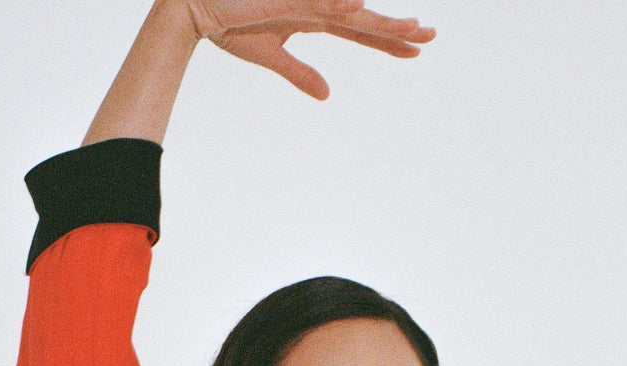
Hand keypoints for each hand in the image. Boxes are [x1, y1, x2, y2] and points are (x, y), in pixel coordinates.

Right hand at [184, 0, 434, 98]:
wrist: (195, 8)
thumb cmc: (229, 24)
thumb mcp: (271, 55)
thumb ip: (301, 74)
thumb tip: (328, 95)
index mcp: (312, 17)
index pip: (359, 29)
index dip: (388, 39)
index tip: (417, 48)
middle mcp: (314, 5)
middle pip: (364, 19)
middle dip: (397, 29)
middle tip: (431, 36)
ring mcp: (301, 0)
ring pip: (349, 11)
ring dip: (380, 20)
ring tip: (413, 29)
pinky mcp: (283, 0)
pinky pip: (317, 2)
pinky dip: (339, 4)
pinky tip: (361, 6)